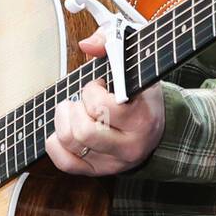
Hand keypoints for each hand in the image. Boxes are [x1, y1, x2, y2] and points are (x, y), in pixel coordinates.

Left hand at [47, 27, 165, 175]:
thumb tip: (87, 45)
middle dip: (75, 107)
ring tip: (74, 110)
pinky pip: (65, 162)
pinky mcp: (98, 172)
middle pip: (83, 130)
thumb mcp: (136, 62)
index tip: (98, 85)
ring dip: (64, 120)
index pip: (103, 108)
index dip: (92, 91)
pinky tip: (67, 128)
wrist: (160, 128)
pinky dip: (56, 143)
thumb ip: (112, 43)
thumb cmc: (142, 93)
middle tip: (84, 99)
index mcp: (143, 119)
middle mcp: (130, 146)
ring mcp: (113, 163)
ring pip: (70, 143)